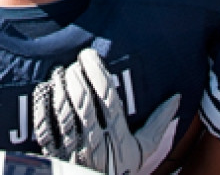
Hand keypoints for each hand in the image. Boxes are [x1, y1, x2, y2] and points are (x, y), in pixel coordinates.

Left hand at [32, 48, 179, 174]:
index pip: (107, 98)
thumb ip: (157, 125)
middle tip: (75, 63)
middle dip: (77, 78)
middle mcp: (95, 141)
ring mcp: (72, 148)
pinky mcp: (53, 154)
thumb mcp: (143, 150)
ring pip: (63, 112)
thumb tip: (176, 98)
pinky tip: (44, 90)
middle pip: (84, 103)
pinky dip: (43, 107)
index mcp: (117, 137)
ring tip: (60, 72)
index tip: (89, 55)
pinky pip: (45, 128)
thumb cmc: (120, 168)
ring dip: (59, 88)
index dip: (97, 73)